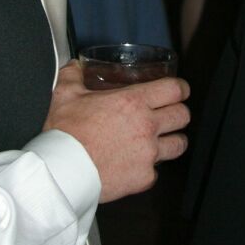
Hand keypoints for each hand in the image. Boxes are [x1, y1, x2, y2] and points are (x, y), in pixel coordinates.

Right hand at [44, 61, 189, 201]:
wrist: (62, 171)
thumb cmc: (65, 133)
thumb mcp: (65, 96)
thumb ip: (72, 76)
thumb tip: (74, 66)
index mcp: (133, 102)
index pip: (175, 89)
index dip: (180, 88)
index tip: (178, 90)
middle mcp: (147, 127)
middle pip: (183, 116)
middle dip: (179, 113)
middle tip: (169, 114)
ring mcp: (148, 154)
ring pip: (179, 144)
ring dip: (172, 140)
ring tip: (162, 140)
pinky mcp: (144, 178)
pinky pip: (156, 172)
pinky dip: (149, 168)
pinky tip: (137, 164)